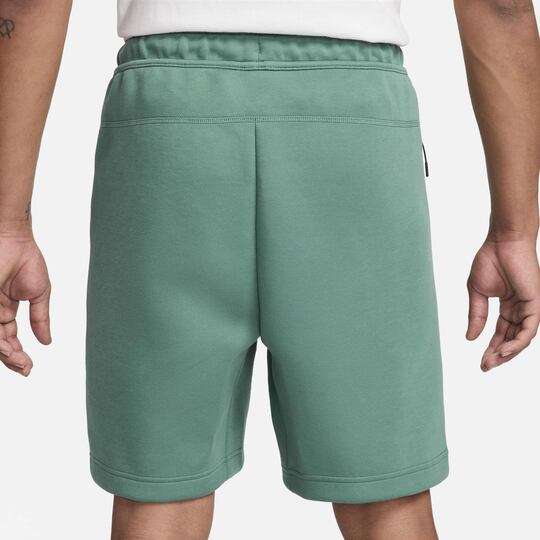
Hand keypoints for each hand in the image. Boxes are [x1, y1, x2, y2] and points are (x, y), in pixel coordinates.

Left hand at [0, 225, 50, 376]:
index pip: (8, 339)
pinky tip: (9, 349)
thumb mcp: (39, 294)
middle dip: (11, 359)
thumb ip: (40, 319)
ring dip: (5, 353)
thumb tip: (47, 341)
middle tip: (24, 368)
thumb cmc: (26, 259)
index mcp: (4, 310)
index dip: (17, 354)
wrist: (12, 239)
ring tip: (19, 361)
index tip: (28, 366)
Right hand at [467, 236, 539, 370]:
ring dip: (508, 353)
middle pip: (512, 340)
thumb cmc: (489, 261)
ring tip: (492, 362)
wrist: (502, 242)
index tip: (480, 362)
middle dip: (499, 355)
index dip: (491, 349)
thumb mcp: (477, 293)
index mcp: (508, 307)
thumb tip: (470, 338)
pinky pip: (529, 329)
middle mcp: (521, 309)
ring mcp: (530, 307)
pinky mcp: (536, 303)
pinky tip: (504, 350)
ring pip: (522, 339)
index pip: (501, 333)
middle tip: (485, 367)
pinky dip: (518, 342)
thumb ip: (476, 315)